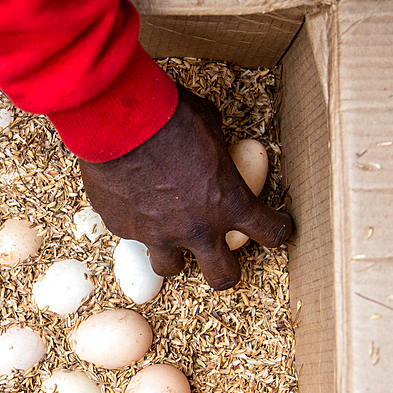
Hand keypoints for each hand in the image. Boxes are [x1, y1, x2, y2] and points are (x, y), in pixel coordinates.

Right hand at [79, 84, 292, 290]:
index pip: (269, 232)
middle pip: (222, 276)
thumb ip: (216, 151)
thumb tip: (212, 151)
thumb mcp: (209, 126)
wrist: (116, 123)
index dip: (276, 232)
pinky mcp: (123, 229)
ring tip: (168, 237)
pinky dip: (136, 223)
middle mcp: (197, 229)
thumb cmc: (168, 116)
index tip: (274, 229)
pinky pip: (133, 234)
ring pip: (169, 267)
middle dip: (225, 272)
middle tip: (221, 261)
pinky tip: (131, 199)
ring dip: (173, 255)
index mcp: (229, 202)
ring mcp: (157, 235)